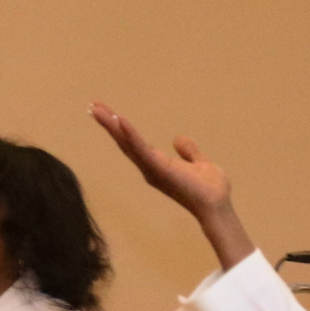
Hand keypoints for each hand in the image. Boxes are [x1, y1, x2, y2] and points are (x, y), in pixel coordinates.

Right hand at [89, 103, 230, 220]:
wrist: (217, 205)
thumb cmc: (210, 189)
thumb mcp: (199, 162)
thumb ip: (188, 151)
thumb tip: (178, 139)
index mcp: (157, 163)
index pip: (133, 142)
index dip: (119, 127)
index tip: (105, 111)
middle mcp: (150, 167)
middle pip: (124, 141)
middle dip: (107, 124)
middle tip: (92, 105)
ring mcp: (153, 169)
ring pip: (127, 144)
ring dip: (112, 126)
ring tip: (97, 109)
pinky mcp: (160, 170)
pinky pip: (142, 150)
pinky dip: (131, 135)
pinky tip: (120, 120)